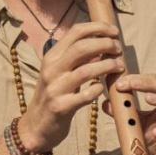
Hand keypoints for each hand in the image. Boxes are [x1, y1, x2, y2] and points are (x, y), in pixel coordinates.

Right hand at [18, 21, 124, 154]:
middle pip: (82, 47)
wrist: (36, 126)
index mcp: (52, 56)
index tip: (114, 31)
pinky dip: (98, 90)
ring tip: (119, 66)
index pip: (75, 32)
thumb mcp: (60, 72)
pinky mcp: (60, 107)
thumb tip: (102, 45)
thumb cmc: (53, 96)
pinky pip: (85, 96)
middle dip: (105, 44)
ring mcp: (55, 88)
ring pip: (85, 71)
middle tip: (119, 49)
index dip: (97, 28)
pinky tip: (103, 89)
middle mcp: (51, 69)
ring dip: (107, 66)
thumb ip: (77, 59)